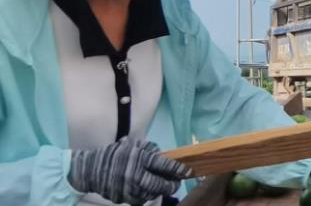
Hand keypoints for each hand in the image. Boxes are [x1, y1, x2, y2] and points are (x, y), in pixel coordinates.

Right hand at [68, 138, 189, 204]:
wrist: (89, 171)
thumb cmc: (113, 155)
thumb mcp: (132, 145)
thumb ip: (149, 150)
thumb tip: (164, 156)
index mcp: (139, 159)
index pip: (165, 165)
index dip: (178, 170)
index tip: (187, 171)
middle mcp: (136, 175)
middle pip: (161, 185)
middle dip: (172, 185)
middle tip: (176, 182)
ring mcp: (130, 190)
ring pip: (153, 194)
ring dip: (160, 191)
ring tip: (162, 186)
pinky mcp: (124, 199)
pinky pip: (141, 200)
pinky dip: (147, 196)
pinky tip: (147, 190)